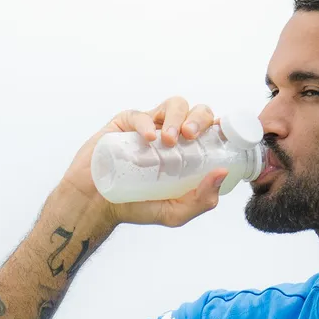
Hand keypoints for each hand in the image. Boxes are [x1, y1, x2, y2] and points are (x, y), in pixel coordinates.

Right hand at [58, 97, 227, 227]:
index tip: (221, 136)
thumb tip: (222, 172)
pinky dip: (147, 123)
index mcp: (189, 153)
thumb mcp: (175, 213)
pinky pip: (140, 114)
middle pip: (196, 112)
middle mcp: (173, 136)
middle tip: (190, 137)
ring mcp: (150, 127)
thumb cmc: (137, 207)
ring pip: (174, 105)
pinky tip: (149, 138)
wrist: (96, 205)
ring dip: (176, 117)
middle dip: (199, 119)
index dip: (219, 127)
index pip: (211, 131)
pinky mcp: (126, 124)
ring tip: (169, 139)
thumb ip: (201, 200)